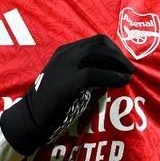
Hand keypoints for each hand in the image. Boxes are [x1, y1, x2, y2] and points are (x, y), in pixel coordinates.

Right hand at [0, 35, 134, 154]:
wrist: (30, 118)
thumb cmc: (49, 104)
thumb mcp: (65, 80)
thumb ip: (83, 73)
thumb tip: (110, 73)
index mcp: (64, 52)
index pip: (94, 41)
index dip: (113, 49)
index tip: (122, 62)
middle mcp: (66, 54)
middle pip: (98, 43)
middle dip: (118, 54)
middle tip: (129, 68)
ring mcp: (66, 65)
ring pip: (98, 53)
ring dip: (118, 62)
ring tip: (128, 74)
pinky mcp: (69, 81)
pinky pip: (96, 73)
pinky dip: (113, 77)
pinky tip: (122, 82)